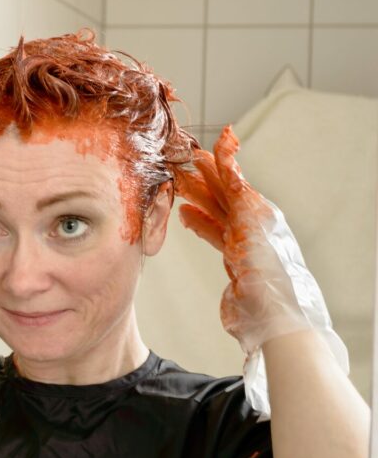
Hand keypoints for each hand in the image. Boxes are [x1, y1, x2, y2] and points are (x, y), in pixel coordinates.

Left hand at [173, 126, 348, 412]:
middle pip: (219, 203)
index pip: (218, 228)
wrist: (276, 315)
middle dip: (200, 186)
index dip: (200, 217)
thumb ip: (234, 291)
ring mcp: (253, 219)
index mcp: (244, 249)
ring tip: (190, 156)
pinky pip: (236, 176)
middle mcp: (251, 230)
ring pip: (224, 186)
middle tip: (180, 170)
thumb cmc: (262, 315)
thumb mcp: (238, 298)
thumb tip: (232, 298)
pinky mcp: (251, 209)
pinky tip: (221, 141)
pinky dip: (229, 157)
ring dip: (207, 169)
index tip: (184, 210)